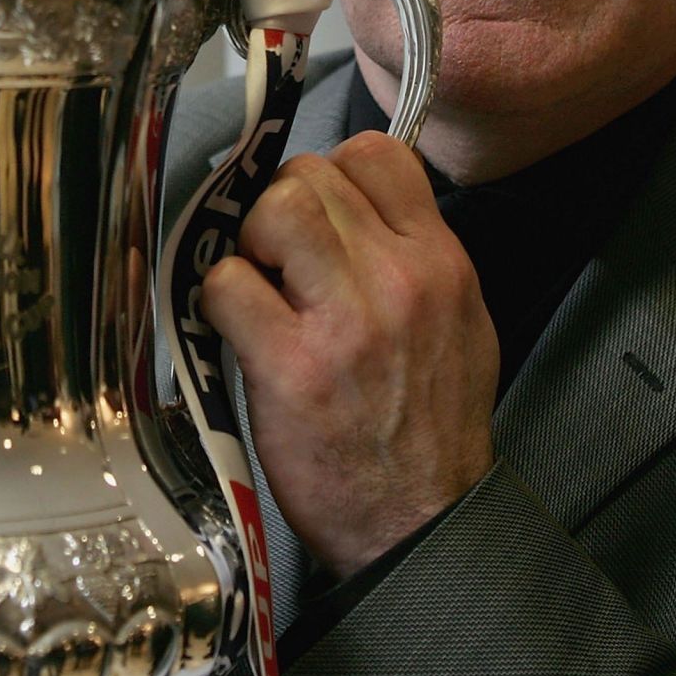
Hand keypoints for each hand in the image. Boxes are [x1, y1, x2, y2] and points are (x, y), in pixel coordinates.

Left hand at [201, 130, 499, 579]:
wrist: (423, 521)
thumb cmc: (430, 426)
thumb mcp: (457, 322)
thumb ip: (412, 255)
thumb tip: (347, 204)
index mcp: (440, 262)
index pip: (376, 154)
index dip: (329, 171)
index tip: (315, 212)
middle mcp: (398, 279)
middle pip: (309, 176)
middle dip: (277, 208)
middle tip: (275, 259)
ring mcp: (345, 322)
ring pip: (271, 211)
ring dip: (248, 243)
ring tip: (259, 286)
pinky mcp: (291, 367)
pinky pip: (228, 284)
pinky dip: (218, 300)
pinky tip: (236, 331)